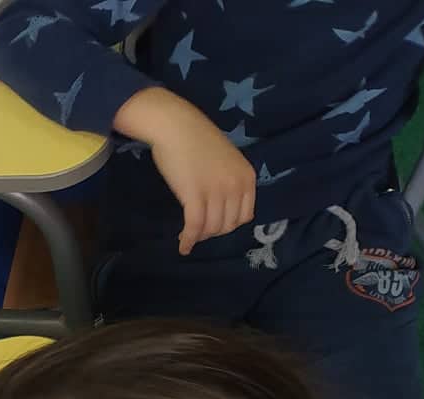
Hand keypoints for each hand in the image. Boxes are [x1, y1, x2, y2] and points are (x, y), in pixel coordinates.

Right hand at [116, 88, 255, 253]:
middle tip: (197, 230)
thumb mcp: (226, 161)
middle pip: (227, 225)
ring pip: (211, 228)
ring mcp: (216, 191)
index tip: (213, 226)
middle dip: (212, 232)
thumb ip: (229, 181)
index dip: (227, 226)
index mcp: (247, 177)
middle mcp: (236, 186)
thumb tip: (222, 206)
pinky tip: (182, 246)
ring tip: (187, 236)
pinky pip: (194, 226)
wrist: (176, 127)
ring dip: (199, 236)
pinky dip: (188, 240)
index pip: (244, 216)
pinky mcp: (195, 196)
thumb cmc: (197, 140)